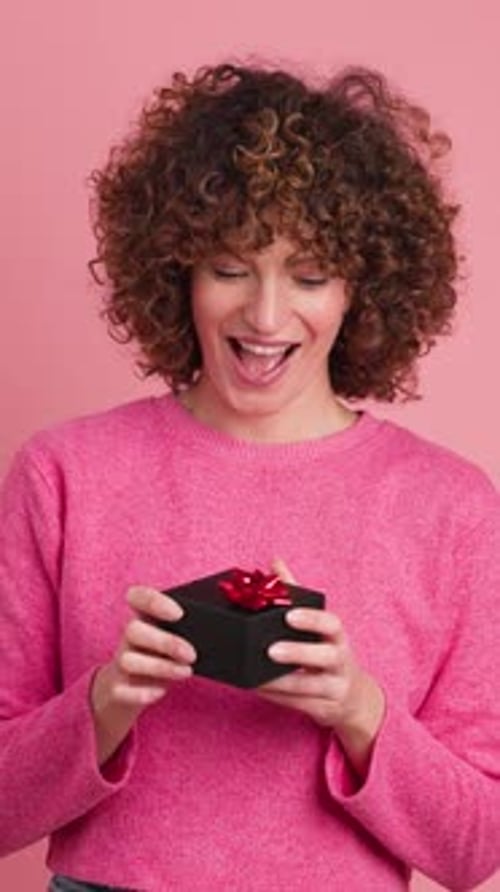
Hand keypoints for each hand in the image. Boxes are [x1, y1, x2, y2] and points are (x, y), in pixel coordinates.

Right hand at [90, 586, 195, 764]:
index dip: (153, 601)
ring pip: (127, 660)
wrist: (133, 685)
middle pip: (132, 629)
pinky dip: (141, 693)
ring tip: (186, 673)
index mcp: (143, 615)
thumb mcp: (178, 636)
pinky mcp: (118, 687)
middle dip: (165, 642)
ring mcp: (121, 661)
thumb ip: (196, 627)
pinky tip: (160, 693)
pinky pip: (120, 690)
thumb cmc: (164, 653)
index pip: (136, 596)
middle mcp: (129, 635)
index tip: (179, 613)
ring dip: (159, 667)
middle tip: (192, 654)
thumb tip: (246, 628)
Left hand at [258, 559, 384, 775]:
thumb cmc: (328, 652)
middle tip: (270, 650)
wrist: (352, 697)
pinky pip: (300, 704)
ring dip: (282, 681)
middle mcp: (341, 660)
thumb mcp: (318, 625)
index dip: (312, 619)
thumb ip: (297, 595)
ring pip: (311, 686)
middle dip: (299, 653)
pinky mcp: (324, 709)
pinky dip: (277, 697)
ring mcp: (335, 687)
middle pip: (327, 656)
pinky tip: (256, 688)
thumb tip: (275, 561)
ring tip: (256, 676)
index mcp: (338, 637)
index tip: (289, 615)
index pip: (331, 624)